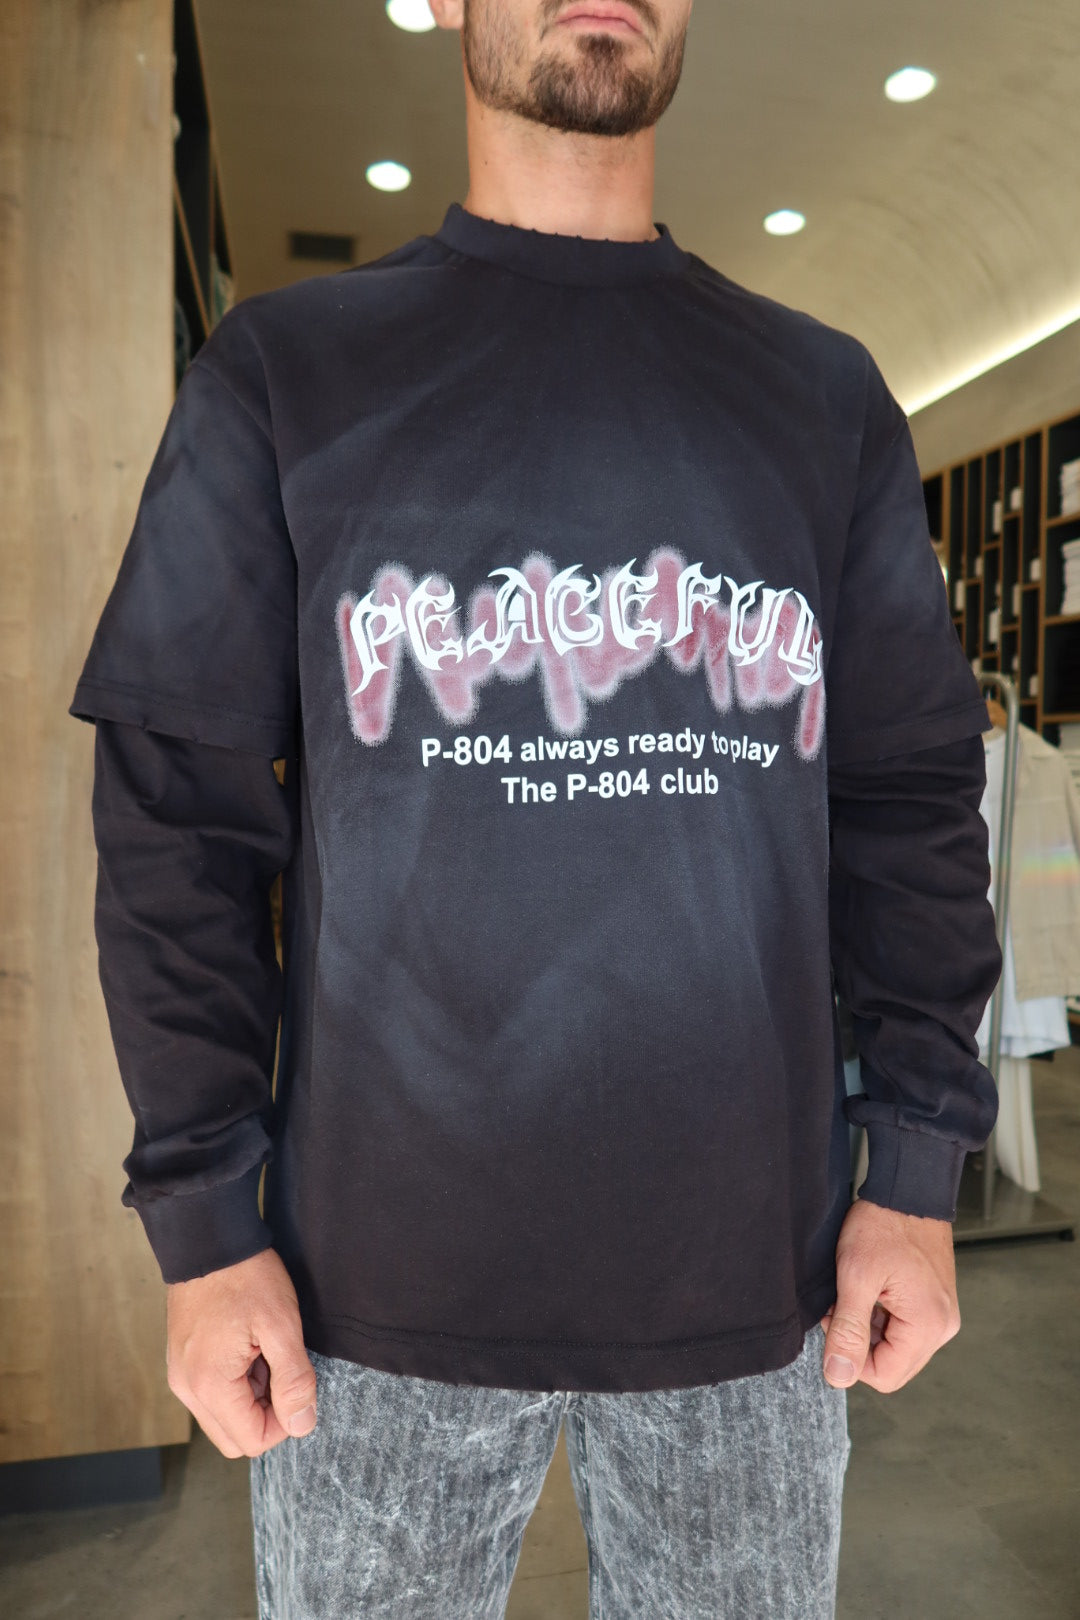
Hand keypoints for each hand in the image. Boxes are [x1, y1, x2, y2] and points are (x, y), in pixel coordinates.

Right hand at [166, 1248, 317, 1457]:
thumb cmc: (245, 1277)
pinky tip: (248, 1346)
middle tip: (280, 1368)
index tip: (296, 1382)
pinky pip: (212, 1393)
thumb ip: (294, 1380)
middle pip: (234, 1437)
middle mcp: (187, 1389)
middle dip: (266, 1413)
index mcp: (209, 1385)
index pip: (252, 1441)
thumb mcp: (281, 1325)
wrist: (208, 1238)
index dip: (284, 1421)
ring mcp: (180, 1375)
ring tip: (263, 1350)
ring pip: (224, 1416)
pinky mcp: (181, 1361)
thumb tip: (302, 1425)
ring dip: (252, 1396)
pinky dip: (236, 1382)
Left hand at [819, 1199, 959, 1392]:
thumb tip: (839, 1376)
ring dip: (868, 1328)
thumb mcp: (856, 1277)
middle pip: (893, 1365)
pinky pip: (904, 1328)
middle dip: (860, 1343)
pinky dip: (881, 1317)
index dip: (850, 1357)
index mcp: (928, 1326)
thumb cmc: (884, 1225)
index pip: (884, 1376)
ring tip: (855, 1292)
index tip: (834, 1320)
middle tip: (841, 1305)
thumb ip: (847, 1330)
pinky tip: (869, 1289)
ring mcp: (941, 1315)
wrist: (908, 1190)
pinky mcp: (934, 1303)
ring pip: (895, 1347)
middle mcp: (942, 1327)